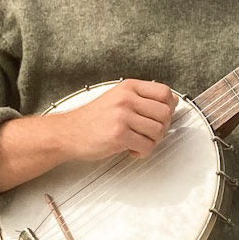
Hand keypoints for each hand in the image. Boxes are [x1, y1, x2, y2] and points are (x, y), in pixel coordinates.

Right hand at [59, 79, 177, 160]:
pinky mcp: (119, 134)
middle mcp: (126, 98)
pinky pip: (146, 146)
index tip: (161, 116)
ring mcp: (122, 116)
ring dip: (152, 141)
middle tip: (149, 133)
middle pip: (165, 113)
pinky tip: (131, 149)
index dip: (169, 107)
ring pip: (158, 131)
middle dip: (162, 128)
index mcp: (128, 87)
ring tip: (138, 141)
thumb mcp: (117, 98)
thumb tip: (170, 103)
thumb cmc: (92, 119)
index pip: (164, 92)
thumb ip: (140, 98)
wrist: (68, 132)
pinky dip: (143, 152)